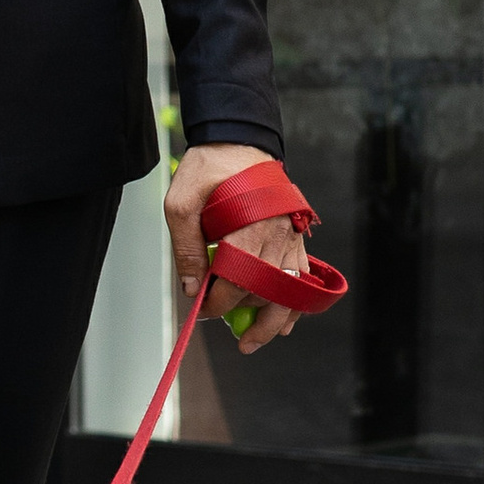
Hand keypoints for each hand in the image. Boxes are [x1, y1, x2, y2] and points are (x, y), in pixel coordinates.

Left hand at [166, 143, 308, 353]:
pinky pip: (303, 275)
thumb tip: (193, 289)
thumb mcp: (181, 204)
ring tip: (261, 339)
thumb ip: (186, 248)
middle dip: (256, 323)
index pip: (236, 282)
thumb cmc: (208, 169)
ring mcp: (290, 236)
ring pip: (292, 289)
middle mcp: (276, 236)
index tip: (203, 312)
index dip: (219, 304)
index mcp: (248, 228)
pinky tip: (287, 318)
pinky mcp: (295, 234)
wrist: (239, 139)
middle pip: (269, 292)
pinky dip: (297, 299)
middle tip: (241, 343)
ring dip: (279, 318)